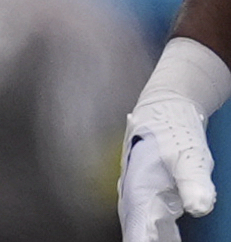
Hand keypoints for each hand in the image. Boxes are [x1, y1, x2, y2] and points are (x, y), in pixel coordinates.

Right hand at [122, 94, 216, 241]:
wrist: (166, 104)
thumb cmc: (172, 126)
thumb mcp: (187, 153)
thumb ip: (193, 181)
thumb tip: (199, 207)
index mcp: (138, 187)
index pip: (138, 229)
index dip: (141, 241)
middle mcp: (134, 193)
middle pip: (136, 230)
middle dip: (142, 240)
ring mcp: (140, 193)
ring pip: (142, 226)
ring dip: (149, 237)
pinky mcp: (149, 192)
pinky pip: (149, 220)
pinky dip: (156, 233)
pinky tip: (165, 238)